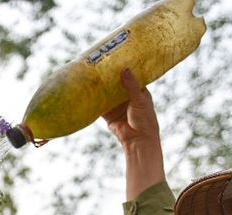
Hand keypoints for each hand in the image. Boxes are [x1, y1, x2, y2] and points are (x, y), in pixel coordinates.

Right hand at [102, 68, 164, 200]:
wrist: (138, 140)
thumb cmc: (145, 119)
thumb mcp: (139, 99)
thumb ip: (130, 85)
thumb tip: (123, 68)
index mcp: (138, 91)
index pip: (130, 76)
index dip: (123, 68)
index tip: (115, 57)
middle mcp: (126, 98)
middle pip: (115, 84)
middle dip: (108, 77)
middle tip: (99, 64)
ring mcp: (117, 106)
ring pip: (106, 94)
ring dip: (100, 88)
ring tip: (91, 76)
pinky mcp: (108, 115)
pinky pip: (99, 107)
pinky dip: (94, 101)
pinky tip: (87, 93)